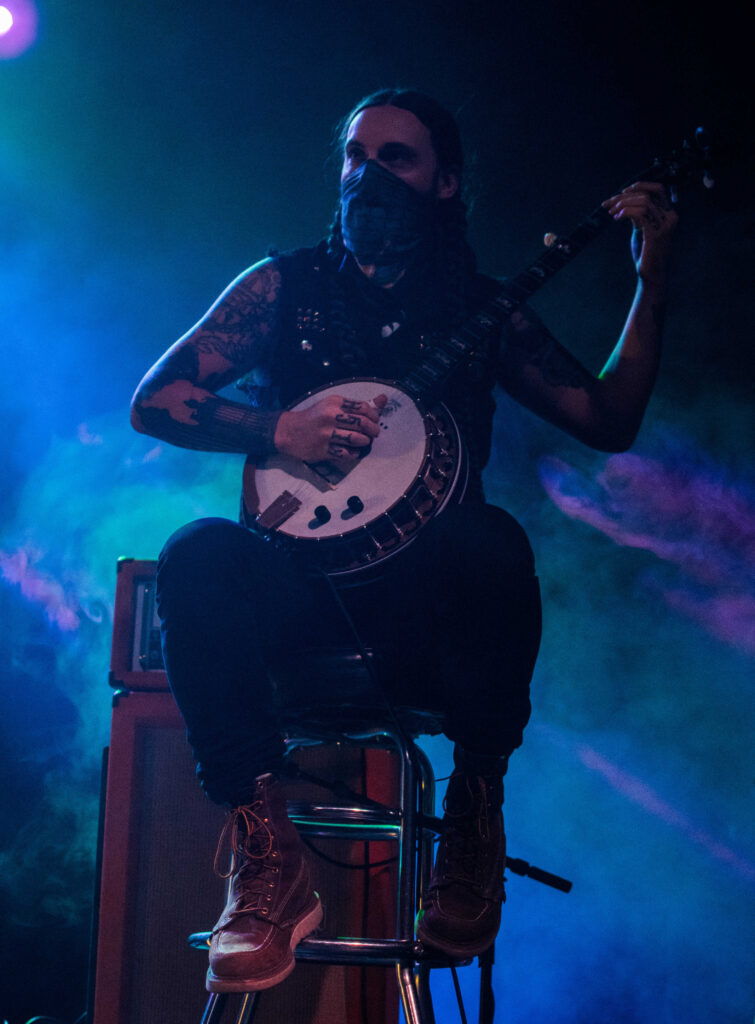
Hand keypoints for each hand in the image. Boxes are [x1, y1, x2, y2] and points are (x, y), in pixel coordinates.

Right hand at [273, 392, 387, 465]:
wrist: (289, 431)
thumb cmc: (315, 417)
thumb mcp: (333, 405)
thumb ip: (358, 405)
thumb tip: (384, 399)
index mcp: (334, 402)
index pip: (364, 407)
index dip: (375, 416)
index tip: (375, 420)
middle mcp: (330, 416)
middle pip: (363, 423)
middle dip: (373, 430)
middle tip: (373, 433)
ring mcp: (326, 434)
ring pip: (357, 439)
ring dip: (365, 442)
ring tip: (364, 442)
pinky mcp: (323, 450)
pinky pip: (346, 453)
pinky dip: (353, 453)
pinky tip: (352, 451)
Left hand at [602, 181, 677, 285]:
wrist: (650, 273)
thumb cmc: (645, 252)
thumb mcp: (642, 228)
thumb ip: (639, 214)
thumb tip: (624, 200)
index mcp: (668, 213)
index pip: (658, 189)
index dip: (640, 186)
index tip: (622, 192)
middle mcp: (670, 217)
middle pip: (647, 194)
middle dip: (624, 196)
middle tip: (608, 204)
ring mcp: (664, 225)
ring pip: (643, 201)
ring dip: (623, 204)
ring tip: (612, 213)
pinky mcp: (655, 234)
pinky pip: (640, 213)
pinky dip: (626, 212)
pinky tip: (616, 218)